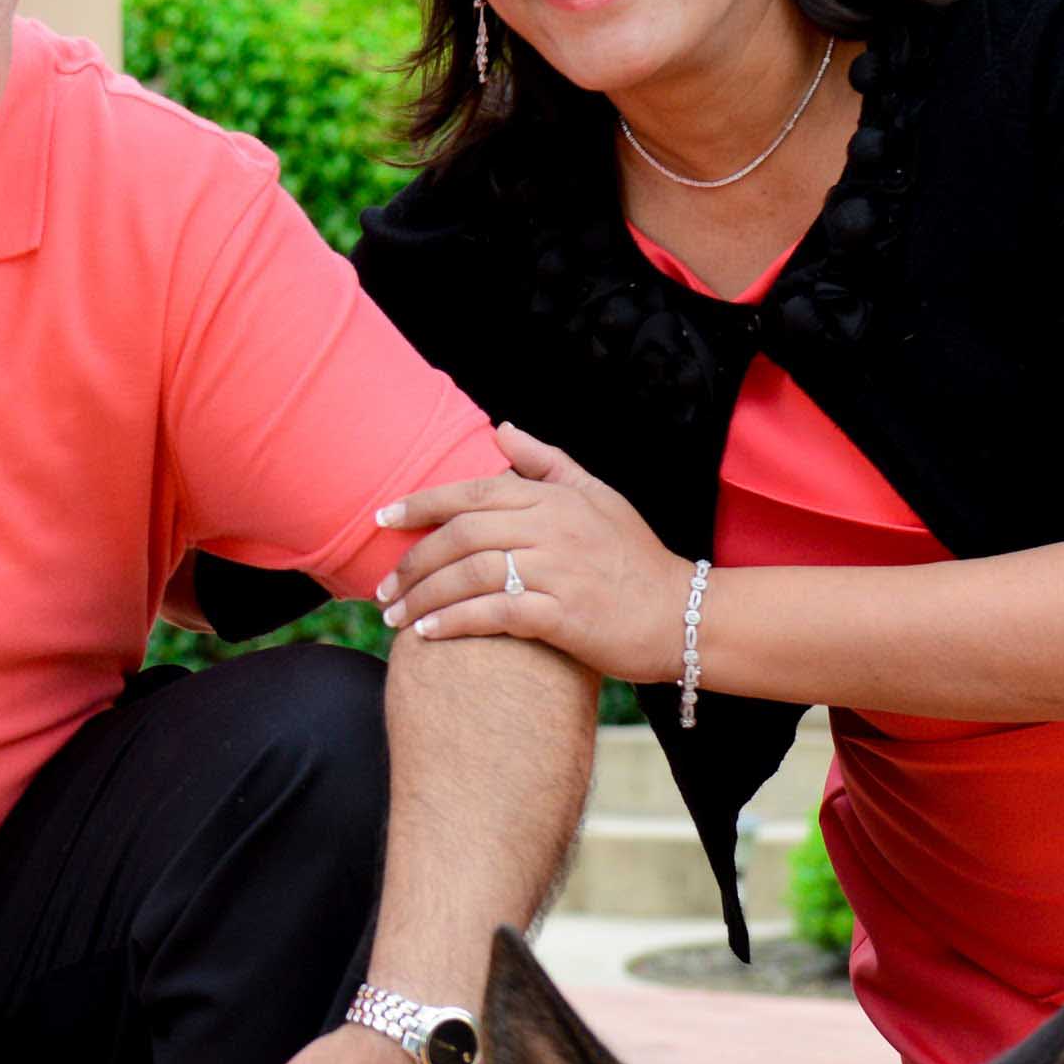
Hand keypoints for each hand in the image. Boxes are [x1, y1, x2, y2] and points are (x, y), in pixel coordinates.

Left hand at [376, 423, 693, 677]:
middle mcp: (553, 528)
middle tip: (382, 588)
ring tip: (395, 618)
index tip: (382, 519)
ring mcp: (559, 572)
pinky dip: (455, 623)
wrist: (682, 616)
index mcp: (554, 498)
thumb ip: (546, 462)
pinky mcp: (564, 616)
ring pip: (470, 575)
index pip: (473, 492)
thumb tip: (500, 427)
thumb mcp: (597, 496)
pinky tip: (428, 635)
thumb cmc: (633, 558)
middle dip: (413, 561)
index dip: (421, 504)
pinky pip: (494, 614)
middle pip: (462, 535)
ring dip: (423, 598)